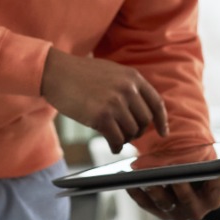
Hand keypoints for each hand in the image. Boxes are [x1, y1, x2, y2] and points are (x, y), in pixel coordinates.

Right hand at [40, 48, 168, 151]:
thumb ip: (128, 87)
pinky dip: (116, 146)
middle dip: (137, 131)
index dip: (161, 121)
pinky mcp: (101, 117)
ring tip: (114, 137)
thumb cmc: (80, 74)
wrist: (56, 72)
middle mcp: (127, 89)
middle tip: (127, 134)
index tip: (163, 132)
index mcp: (132, 77)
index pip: (156, 103)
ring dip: (124, 139)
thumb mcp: (112, 72)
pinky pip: (117, 139)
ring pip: (131, 132)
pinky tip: (111, 146)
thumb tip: (141, 110)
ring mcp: (115, 103)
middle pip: (144, 121)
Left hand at [126, 160, 219, 219]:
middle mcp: (193, 210)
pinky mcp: (154, 208)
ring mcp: (172, 210)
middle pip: (186, 201)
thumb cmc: (206, 174)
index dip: (213, 184)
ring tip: (146, 177)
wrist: (189, 179)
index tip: (212, 174)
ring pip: (162, 202)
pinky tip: (130, 180)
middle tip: (175, 177)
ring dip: (154, 191)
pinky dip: (136, 191)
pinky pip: (143, 201)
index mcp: (212, 200)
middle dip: (181, 189)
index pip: (214, 192)